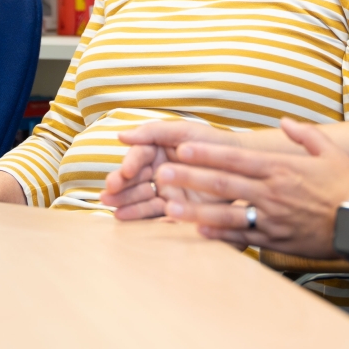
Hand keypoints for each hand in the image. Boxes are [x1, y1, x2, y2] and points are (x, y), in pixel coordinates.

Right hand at [101, 118, 225, 219]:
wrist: (239, 166)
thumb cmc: (211, 143)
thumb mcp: (183, 131)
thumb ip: (153, 132)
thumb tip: (120, 135)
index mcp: (158, 149)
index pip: (138, 156)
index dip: (129, 163)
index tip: (126, 171)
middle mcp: (158, 169)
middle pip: (134, 178)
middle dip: (120, 184)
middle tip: (109, 192)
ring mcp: (165, 189)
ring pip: (140, 195)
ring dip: (123, 200)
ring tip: (110, 205)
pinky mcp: (174, 207)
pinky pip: (153, 211)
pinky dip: (137, 214)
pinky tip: (122, 217)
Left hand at [152, 117, 348, 255]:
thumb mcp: (330, 151)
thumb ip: (304, 134)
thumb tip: (284, 121)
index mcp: (281, 168)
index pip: (236, 158)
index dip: (207, 153)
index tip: (182, 148)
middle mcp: (272, 192)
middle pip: (224, 183)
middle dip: (191, 177)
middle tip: (163, 173)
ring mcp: (272, 218)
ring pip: (227, 213)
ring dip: (196, 210)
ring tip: (169, 207)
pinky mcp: (277, 240)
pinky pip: (244, 236)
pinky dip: (221, 234)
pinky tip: (200, 232)